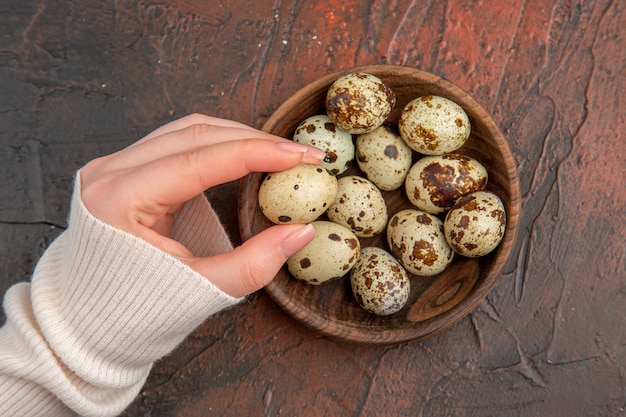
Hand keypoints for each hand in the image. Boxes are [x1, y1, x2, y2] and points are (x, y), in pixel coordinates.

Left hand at [79, 114, 324, 297]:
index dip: (258, 152)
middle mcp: (111, 172)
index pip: (201, 158)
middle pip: (195, 133)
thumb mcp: (200, 292)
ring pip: (187, 130)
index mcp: (120, 200)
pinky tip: (245, 155)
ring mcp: (114, 166)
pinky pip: (177, 142)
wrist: (84, 322)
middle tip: (301, 155)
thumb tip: (303, 231)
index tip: (302, 156)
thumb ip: (254, 264)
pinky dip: (217, 145)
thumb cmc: (135, 311)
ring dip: (238, 137)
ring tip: (280, 154)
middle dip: (255, 140)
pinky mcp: (124, 170)